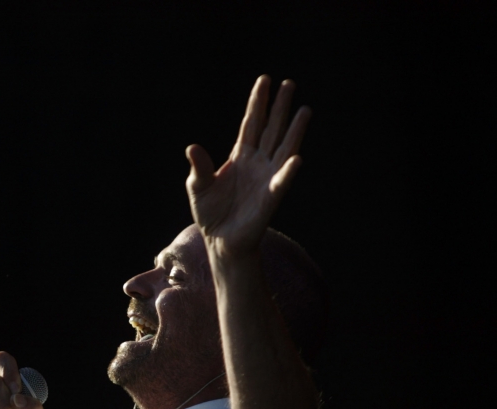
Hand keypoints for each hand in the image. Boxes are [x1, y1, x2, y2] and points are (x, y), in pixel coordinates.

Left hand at [186, 75, 310, 257]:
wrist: (220, 239)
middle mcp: (257, 162)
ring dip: (294, 130)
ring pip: (284, 148)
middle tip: (290, 83)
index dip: (257, 103)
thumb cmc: (210, 212)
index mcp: (240, 155)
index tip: (265, 80)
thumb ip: (199, 167)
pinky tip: (296, 159)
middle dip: (279, 107)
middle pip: (271, 128)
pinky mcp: (270, 197)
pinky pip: (281, 182)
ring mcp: (266, 177)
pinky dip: (288, 171)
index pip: (251, 123)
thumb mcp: (198, 186)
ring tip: (305, 110)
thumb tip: (192, 147)